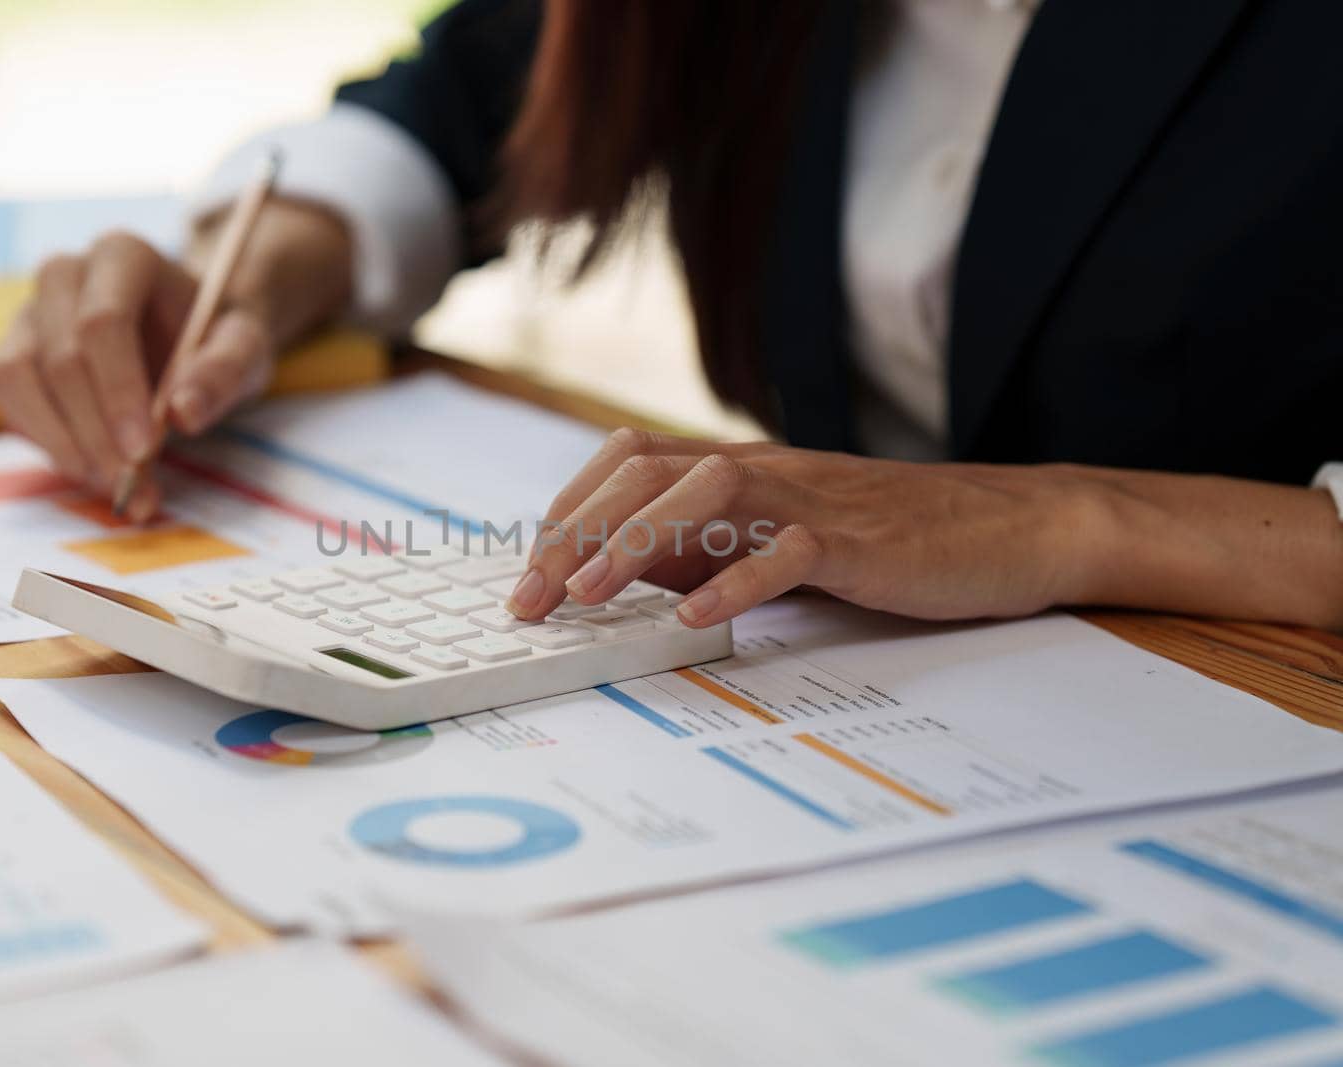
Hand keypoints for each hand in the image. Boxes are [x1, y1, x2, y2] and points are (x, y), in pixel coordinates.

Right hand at [0, 198, 351, 520]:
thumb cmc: (216, 336)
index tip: (143, 451)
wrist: (190, 334)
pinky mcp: (14, 351)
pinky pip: (8, 399)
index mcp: (124, 257)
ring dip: (62, 443)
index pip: (103, 323)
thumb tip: (184, 413)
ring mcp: (30, 311)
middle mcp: (65, 274)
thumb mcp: (245, 348)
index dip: (118, 392)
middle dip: (94, 432)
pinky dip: (44, 441)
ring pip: (17, 378)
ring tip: (112, 486)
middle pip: (59, 357)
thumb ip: (224, 372)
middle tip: (131, 487)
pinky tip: (89, 467)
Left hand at [505, 428, 1113, 626]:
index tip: (528, 577)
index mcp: (740, 467)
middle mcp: (767, 470)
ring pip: (708, 490)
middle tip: (531, 598)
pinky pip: (789, 551)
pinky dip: (736, 582)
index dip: (569, 513)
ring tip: (589, 597)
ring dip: (636, 542)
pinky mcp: (861, 541)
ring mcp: (813, 500)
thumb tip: (618, 575)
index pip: (627, 464)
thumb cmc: (888, 540)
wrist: (1010, 525)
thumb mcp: (778, 537)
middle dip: (577, 532)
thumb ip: (706, 546)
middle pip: (647, 472)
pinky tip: (695, 618)